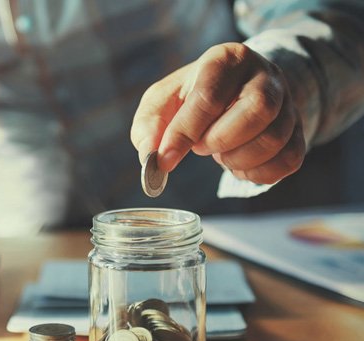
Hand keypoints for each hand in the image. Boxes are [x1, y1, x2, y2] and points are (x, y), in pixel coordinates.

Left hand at [131, 42, 305, 183]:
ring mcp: (288, 103)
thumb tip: (151, 154)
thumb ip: (150, 125)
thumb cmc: (193, 95)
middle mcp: (265, 76)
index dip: (184, 134)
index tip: (164, 160)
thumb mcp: (164, 100)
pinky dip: (257, 173)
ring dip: (237, 159)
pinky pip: (288, 161)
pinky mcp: (298, 130)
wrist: (236, 89)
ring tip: (219, 152)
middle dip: (219, 140)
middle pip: (257, 111)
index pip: (209, 98)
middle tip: (200, 146)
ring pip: (274, 139)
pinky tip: (238, 164)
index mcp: (226, 60)